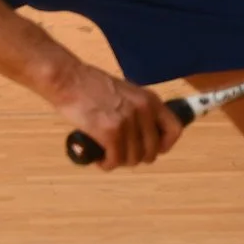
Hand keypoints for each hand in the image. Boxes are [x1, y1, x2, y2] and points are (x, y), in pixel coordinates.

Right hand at [49, 61, 182, 170]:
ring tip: (107, 155)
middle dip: (136, 157)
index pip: (175, 130)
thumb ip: (138, 110)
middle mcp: (144, 110)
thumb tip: (144, 136)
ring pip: (133, 159)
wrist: (68, 79)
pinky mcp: (110, 132)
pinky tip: (99, 159)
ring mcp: (128, 121)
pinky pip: (115, 160)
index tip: (151, 150)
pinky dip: (107, 164)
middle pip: (152, 151)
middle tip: (121, 154)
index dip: (164, 145)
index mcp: (150, 99)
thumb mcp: (126, 92)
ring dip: (119, 161)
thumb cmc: (91, 85)